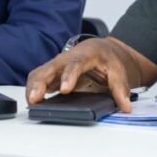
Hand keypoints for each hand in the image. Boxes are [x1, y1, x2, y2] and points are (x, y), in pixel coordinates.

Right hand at [25, 37, 139, 112]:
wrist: (101, 50)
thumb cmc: (107, 59)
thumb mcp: (118, 71)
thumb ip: (121, 89)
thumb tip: (125, 106)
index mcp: (85, 55)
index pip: (75, 64)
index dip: (69, 76)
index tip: (65, 89)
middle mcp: (67, 59)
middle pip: (49, 68)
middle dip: (40, 83)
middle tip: (35, 98)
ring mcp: (57, 67)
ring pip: (39, 74)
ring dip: (32, 88)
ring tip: (31, 104)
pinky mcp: (51, 75)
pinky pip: (37, 81)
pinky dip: (32, 91)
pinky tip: (32, 103)